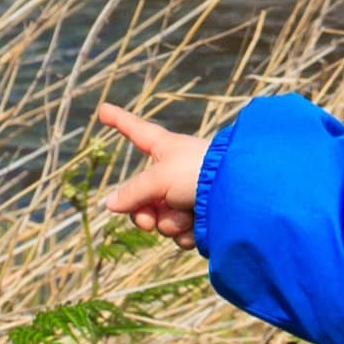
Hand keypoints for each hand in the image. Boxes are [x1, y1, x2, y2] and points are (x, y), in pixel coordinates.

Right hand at [93, 101, 207, 242]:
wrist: (240, 194)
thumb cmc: (199, 172)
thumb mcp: (159, 179)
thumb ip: (133, 193)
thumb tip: (110, 204)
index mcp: (164, 148)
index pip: (135, 131)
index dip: (119, 120)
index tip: (103, 109)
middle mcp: (174, 171)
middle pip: (142, 196)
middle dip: (144, 214)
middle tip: (149, 221)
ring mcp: (187, 195)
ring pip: (162, 219)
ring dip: (170, 223)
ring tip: (187, 214)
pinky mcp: (201, 217)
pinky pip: (180, 232)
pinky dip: (185, 234)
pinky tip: (197, 227)